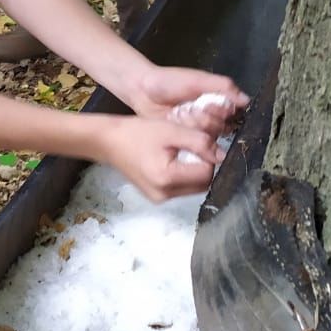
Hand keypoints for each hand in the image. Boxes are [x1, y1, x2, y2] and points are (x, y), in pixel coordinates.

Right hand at [95, 115, 220, 201]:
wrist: (108, 142)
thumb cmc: (137, 133)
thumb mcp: (171, 130)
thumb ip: (199, 142)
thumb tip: (222, 154)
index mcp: (167, 178)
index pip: (207, 173)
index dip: (208, 156)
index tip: (198, 143)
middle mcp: (165, 195)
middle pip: (202, 184)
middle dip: (203, 165)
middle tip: (188, 147)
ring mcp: (160, 199)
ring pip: (194, 188)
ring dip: (194, 171)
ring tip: (178, 153)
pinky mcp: (156, 198)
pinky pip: (181, 189)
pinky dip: (183, 176)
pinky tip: (170, 161)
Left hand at [129, 65, 248, 137]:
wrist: (143, 90)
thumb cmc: (171, 81)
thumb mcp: (198, 79)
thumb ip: (223, 86)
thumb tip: (246, 100)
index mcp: (220, 103)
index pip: (234, 114)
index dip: (223, 111)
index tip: (210, 103)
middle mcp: (213, 119)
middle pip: (222, 127)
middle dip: (206, 118)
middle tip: (192, 107)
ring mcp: (198, 131)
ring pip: (209, 137)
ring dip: (195, 125)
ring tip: (181, 113)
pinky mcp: (186, 141)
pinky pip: (194, 144)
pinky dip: (185, 133)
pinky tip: (176, 123)